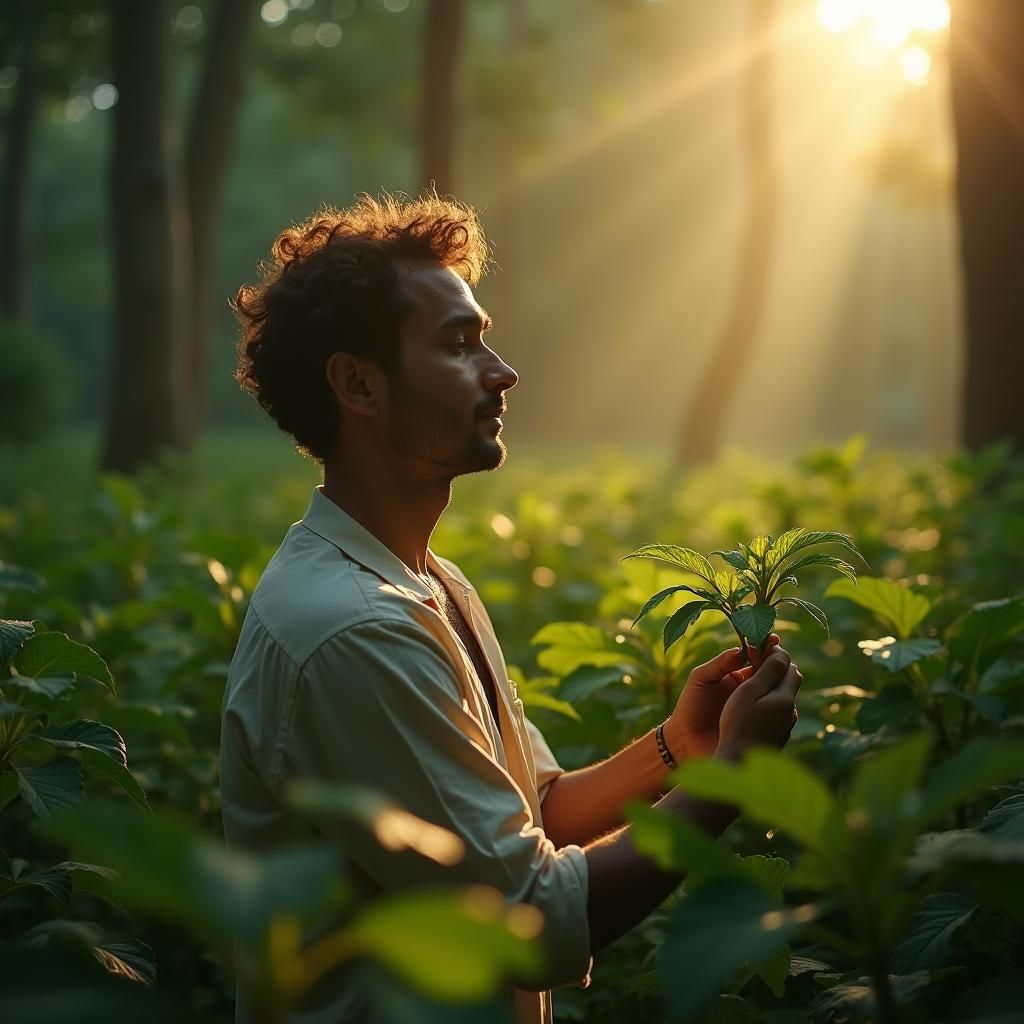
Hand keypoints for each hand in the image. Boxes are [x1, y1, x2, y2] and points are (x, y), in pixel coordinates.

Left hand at [666, 634, 781, 759]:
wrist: (686, 740)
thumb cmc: (690, 706)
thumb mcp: (701, 679)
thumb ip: (719, 664)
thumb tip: (740, 650)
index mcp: (737, 676)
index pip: (756, 657)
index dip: (765, 647)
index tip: (773, 639)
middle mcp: (750, 690)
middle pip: (771, 672)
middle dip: (779, 661)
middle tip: (782, 654)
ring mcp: (757, 708)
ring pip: (777, 692)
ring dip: (784, 681)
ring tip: (786, 673)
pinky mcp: (760, 726)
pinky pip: (776, 714)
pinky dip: (783, 705)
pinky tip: (785, 699)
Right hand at [715, 647, 802, 761]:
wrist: (738, 763)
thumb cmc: (738, 723)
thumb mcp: (749, 691)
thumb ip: (768, 670)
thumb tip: (783, 653)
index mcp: (785, 698)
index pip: (789, 666)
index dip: (775, 653)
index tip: (757, 649)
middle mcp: (790, 712)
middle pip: (790, 681)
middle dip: (776, 669)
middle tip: (754, 663)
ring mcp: (785, 727)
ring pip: (784, 698)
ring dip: (772, 688)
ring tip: (751, 687)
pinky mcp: (778, 738)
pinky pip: (778, 714)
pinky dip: (769, 704)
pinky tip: (753, 710)